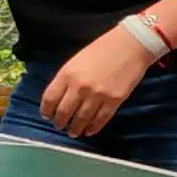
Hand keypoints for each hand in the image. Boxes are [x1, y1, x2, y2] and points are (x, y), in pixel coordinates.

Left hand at [40, 25, 155, 137]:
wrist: (130, 45)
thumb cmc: (101, 50)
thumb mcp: (75, 61)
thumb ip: (65, 80)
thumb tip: (57, 99)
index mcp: (67, 74)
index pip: (49, 98)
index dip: (46, 110)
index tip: (46, 116)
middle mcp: (80, 86)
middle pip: (64, 112)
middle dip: (59, 122)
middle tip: (59, 126)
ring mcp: (97, 94)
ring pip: (82, 118)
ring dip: (75, 128)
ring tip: (73, 132)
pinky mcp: (115, 100)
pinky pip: (101, 119)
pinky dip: (93, 127)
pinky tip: (89, 131)